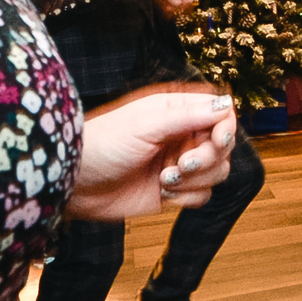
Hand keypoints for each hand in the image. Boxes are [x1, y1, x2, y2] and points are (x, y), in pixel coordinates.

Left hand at [68, 86, 238, 218]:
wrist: (75, 185)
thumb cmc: (102, 145)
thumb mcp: (146, 124)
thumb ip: (188, 115)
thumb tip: (226, 103)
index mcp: (176, 112)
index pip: (221, 114)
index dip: (226, 128)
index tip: (217, 141)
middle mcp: (182, 137)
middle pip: (223, 148)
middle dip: (208, 158)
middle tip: (182, 164)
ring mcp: (179, 165)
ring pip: (217, 174)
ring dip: (196, 180)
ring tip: (164, 178)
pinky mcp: (174, 192)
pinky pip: (202, 196)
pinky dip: (186, 197)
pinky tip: (161, 192)